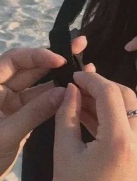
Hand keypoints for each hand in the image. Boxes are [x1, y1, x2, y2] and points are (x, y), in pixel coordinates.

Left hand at [0, 37, 86, 179]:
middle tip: (80, 46)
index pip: (14, 60)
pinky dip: (56, 97)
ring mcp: (11, 103)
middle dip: (54, 59)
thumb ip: (34, 112)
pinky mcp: (20, 116)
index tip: (60, 60)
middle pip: (29, 68)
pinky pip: (41, 101)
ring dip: (59, 78)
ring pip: (38, 85)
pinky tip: (74, 90)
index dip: (37, 56)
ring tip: (84, 67)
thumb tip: (65, 92)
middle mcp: (1, 90)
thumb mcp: (5, 134)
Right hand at [52, 72, 136, 180]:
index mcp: (120, 141)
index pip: (110, 94)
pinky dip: (114, 114)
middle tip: (79, 85)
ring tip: (82, 98)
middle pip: (125, 96)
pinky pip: (131, 122)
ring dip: (108, 99)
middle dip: (102, 86)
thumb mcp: (65, 156)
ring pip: (130, 108)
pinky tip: (93, 113)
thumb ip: (67, 117)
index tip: (76, 75)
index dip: (92, 80)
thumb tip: (71, 89)